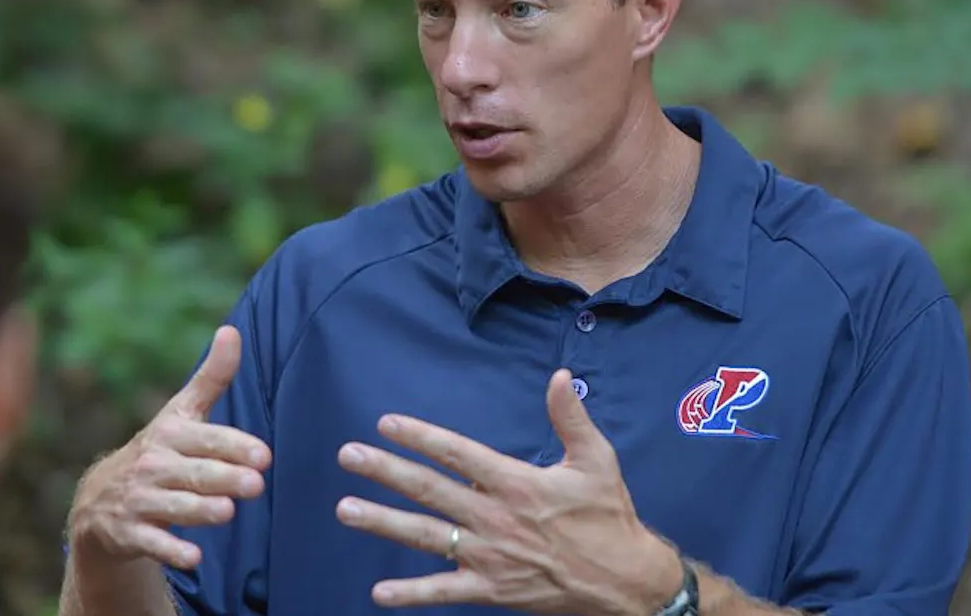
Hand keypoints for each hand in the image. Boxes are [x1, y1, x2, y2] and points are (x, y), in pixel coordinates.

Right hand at [67, 325, 272, 569]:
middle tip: (256, 484)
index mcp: (171, 434)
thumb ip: (211, 377)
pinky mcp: (130, 532)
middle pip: (195, 473)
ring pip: (175, 507)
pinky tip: (194, 557)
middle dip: (225, 478)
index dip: (234, 447)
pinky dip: (171, 550)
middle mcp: (154, 465)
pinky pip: (152, 543)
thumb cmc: (159, 450)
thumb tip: (232, 330)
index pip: (207, 439)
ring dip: (200, 511)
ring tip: (228, 512)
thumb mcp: (181, 413)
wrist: (99, 500)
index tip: (264, 455)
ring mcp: (140, 500)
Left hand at [335, 369, 682, 614]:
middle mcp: (495, 517)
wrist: (624, 579)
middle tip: (348, 455)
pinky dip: (411, 593)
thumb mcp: (597, 460)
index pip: (457, 453)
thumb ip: (571, 417)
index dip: (419, 436)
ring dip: (383, 521)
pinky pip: (444, 592)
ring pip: (425, 536)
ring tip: (346, 509)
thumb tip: (559, 376)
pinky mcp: (492, 590)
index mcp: (516, 482)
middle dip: (385, 471)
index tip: (386, 423)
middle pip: (429, 489)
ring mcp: (489, 556)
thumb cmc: (609, 516)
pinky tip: (379, 592)